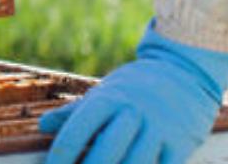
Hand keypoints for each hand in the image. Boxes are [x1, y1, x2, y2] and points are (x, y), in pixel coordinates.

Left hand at [39, 22, 227, 163]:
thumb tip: (43, 125)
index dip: (60, 157)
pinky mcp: (181, 143)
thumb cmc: (135, 89)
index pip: (76, 131)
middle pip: (105, 153)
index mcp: (107, 100)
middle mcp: (132, 112)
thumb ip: (74, 112)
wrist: (184, 72)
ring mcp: (159, 128)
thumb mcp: (103, 93)